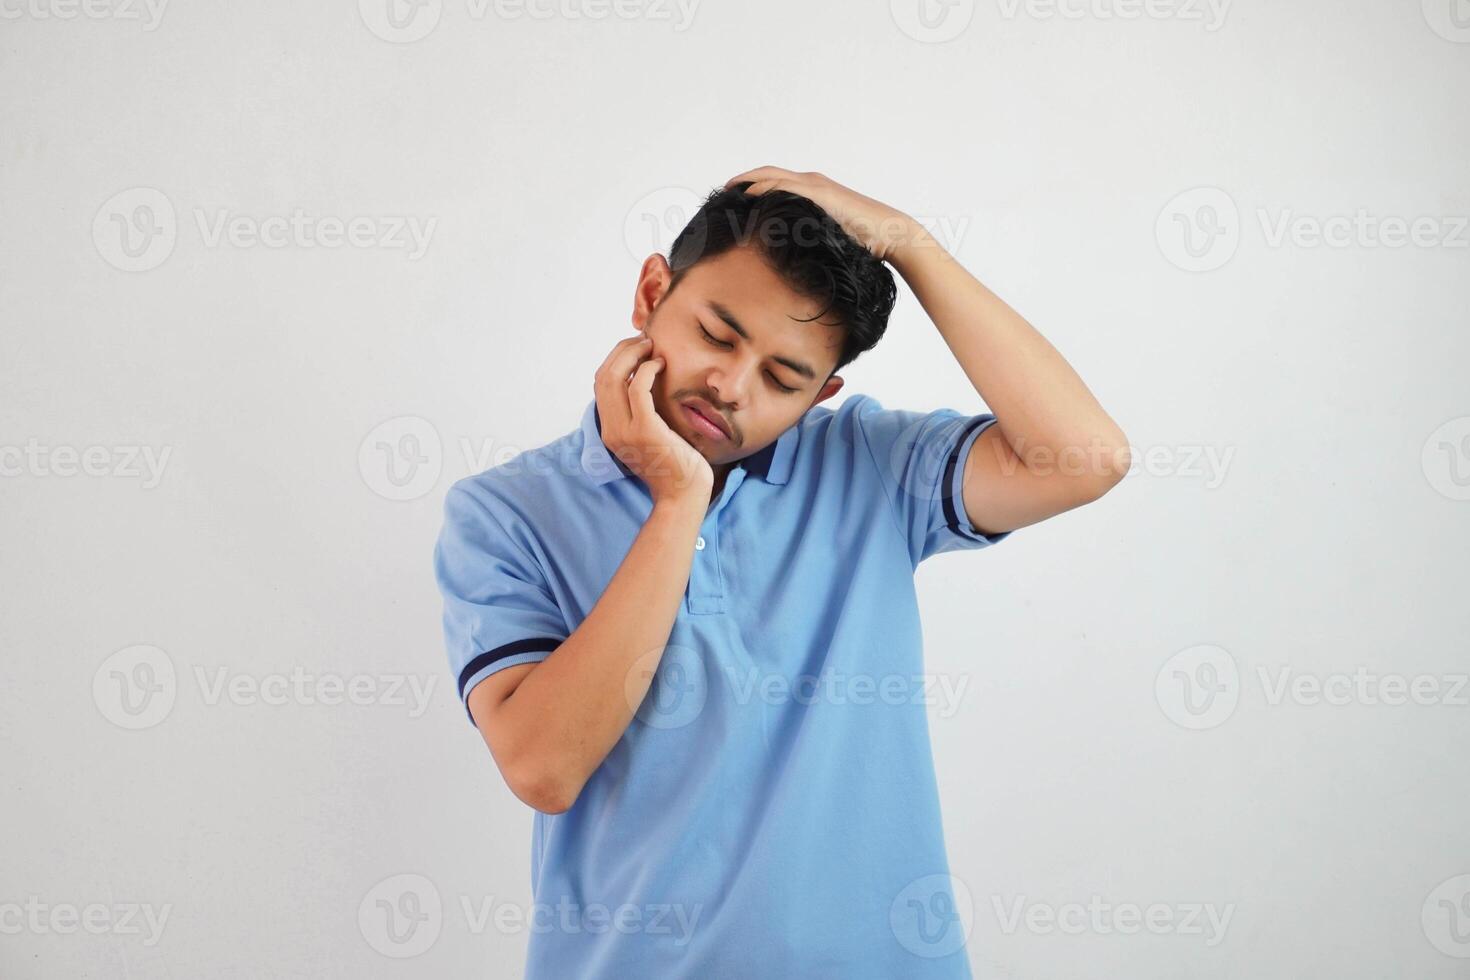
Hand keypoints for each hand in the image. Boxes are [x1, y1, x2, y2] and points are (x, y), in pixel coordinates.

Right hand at [593, 335, 712, 505]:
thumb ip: (642, 416)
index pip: (600, 385)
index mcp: (609, 432)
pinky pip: (638, 389)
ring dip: (632, 355)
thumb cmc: (676, 466)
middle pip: (603, 376)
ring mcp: (625, 431)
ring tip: (650, 346)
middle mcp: (611, 430)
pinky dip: (647, 370)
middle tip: (643, 339)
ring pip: (615, 378)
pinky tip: (660, 365)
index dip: (614, 359)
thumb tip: (647, 386)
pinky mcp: (645, 430)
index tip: (634, 347)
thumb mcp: (650, 438)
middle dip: (621, 351)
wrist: (684, 496)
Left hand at [722, 166, 926, 262]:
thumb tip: (790, 255)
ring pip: (772, 176)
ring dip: (747, 181)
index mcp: (813, 191)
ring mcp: (817, 186)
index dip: (752, 185)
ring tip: (727, 191)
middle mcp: (812, 182)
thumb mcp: (828, 237)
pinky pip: (785, 187)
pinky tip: (748, 196)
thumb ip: (810, 237)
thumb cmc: (864, 241)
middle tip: (722, 191)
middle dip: (743, 179)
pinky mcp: (821, 194)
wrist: (889, 234)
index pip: (775, 181)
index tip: (733, 197)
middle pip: (768, 173)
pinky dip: (764, 188)